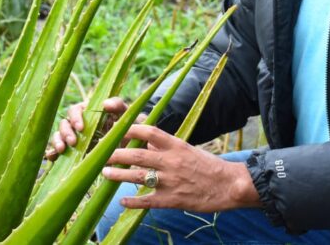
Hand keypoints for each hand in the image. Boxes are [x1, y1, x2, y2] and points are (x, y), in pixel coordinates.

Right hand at [44, 96, 129, 160]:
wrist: (131, 144)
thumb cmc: (127, 124)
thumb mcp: (125, 113)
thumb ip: (117, 105)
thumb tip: (105, 103)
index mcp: (87, 112)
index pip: (74, 110)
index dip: (75, 118)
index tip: (81, 128)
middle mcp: (77, 124)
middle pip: (64, 124)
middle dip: (66, 132)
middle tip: (73, 142)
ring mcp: (74, 138)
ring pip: (58, 136)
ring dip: (57, 141)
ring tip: (62, 150)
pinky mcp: (73, 152)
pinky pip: (58, 151)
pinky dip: (53, 153)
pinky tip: (52, 158)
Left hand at [102, 124, 260, 211]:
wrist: (229, 185)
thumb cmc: (208, 166)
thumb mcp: (187, 149)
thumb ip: (166, 147)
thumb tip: (145, 142)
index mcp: (176, 145)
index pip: (149, 132)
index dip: (130, 129)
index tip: (115, 128)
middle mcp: (171, 162)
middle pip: (137, 155)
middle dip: (116, 153)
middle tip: (99, 153)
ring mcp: (171, 182)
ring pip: (138, 177)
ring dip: (119, 175)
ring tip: (105, 172)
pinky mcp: (172, 200)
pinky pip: (148, 201)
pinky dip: (133, 202)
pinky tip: (122, 200)